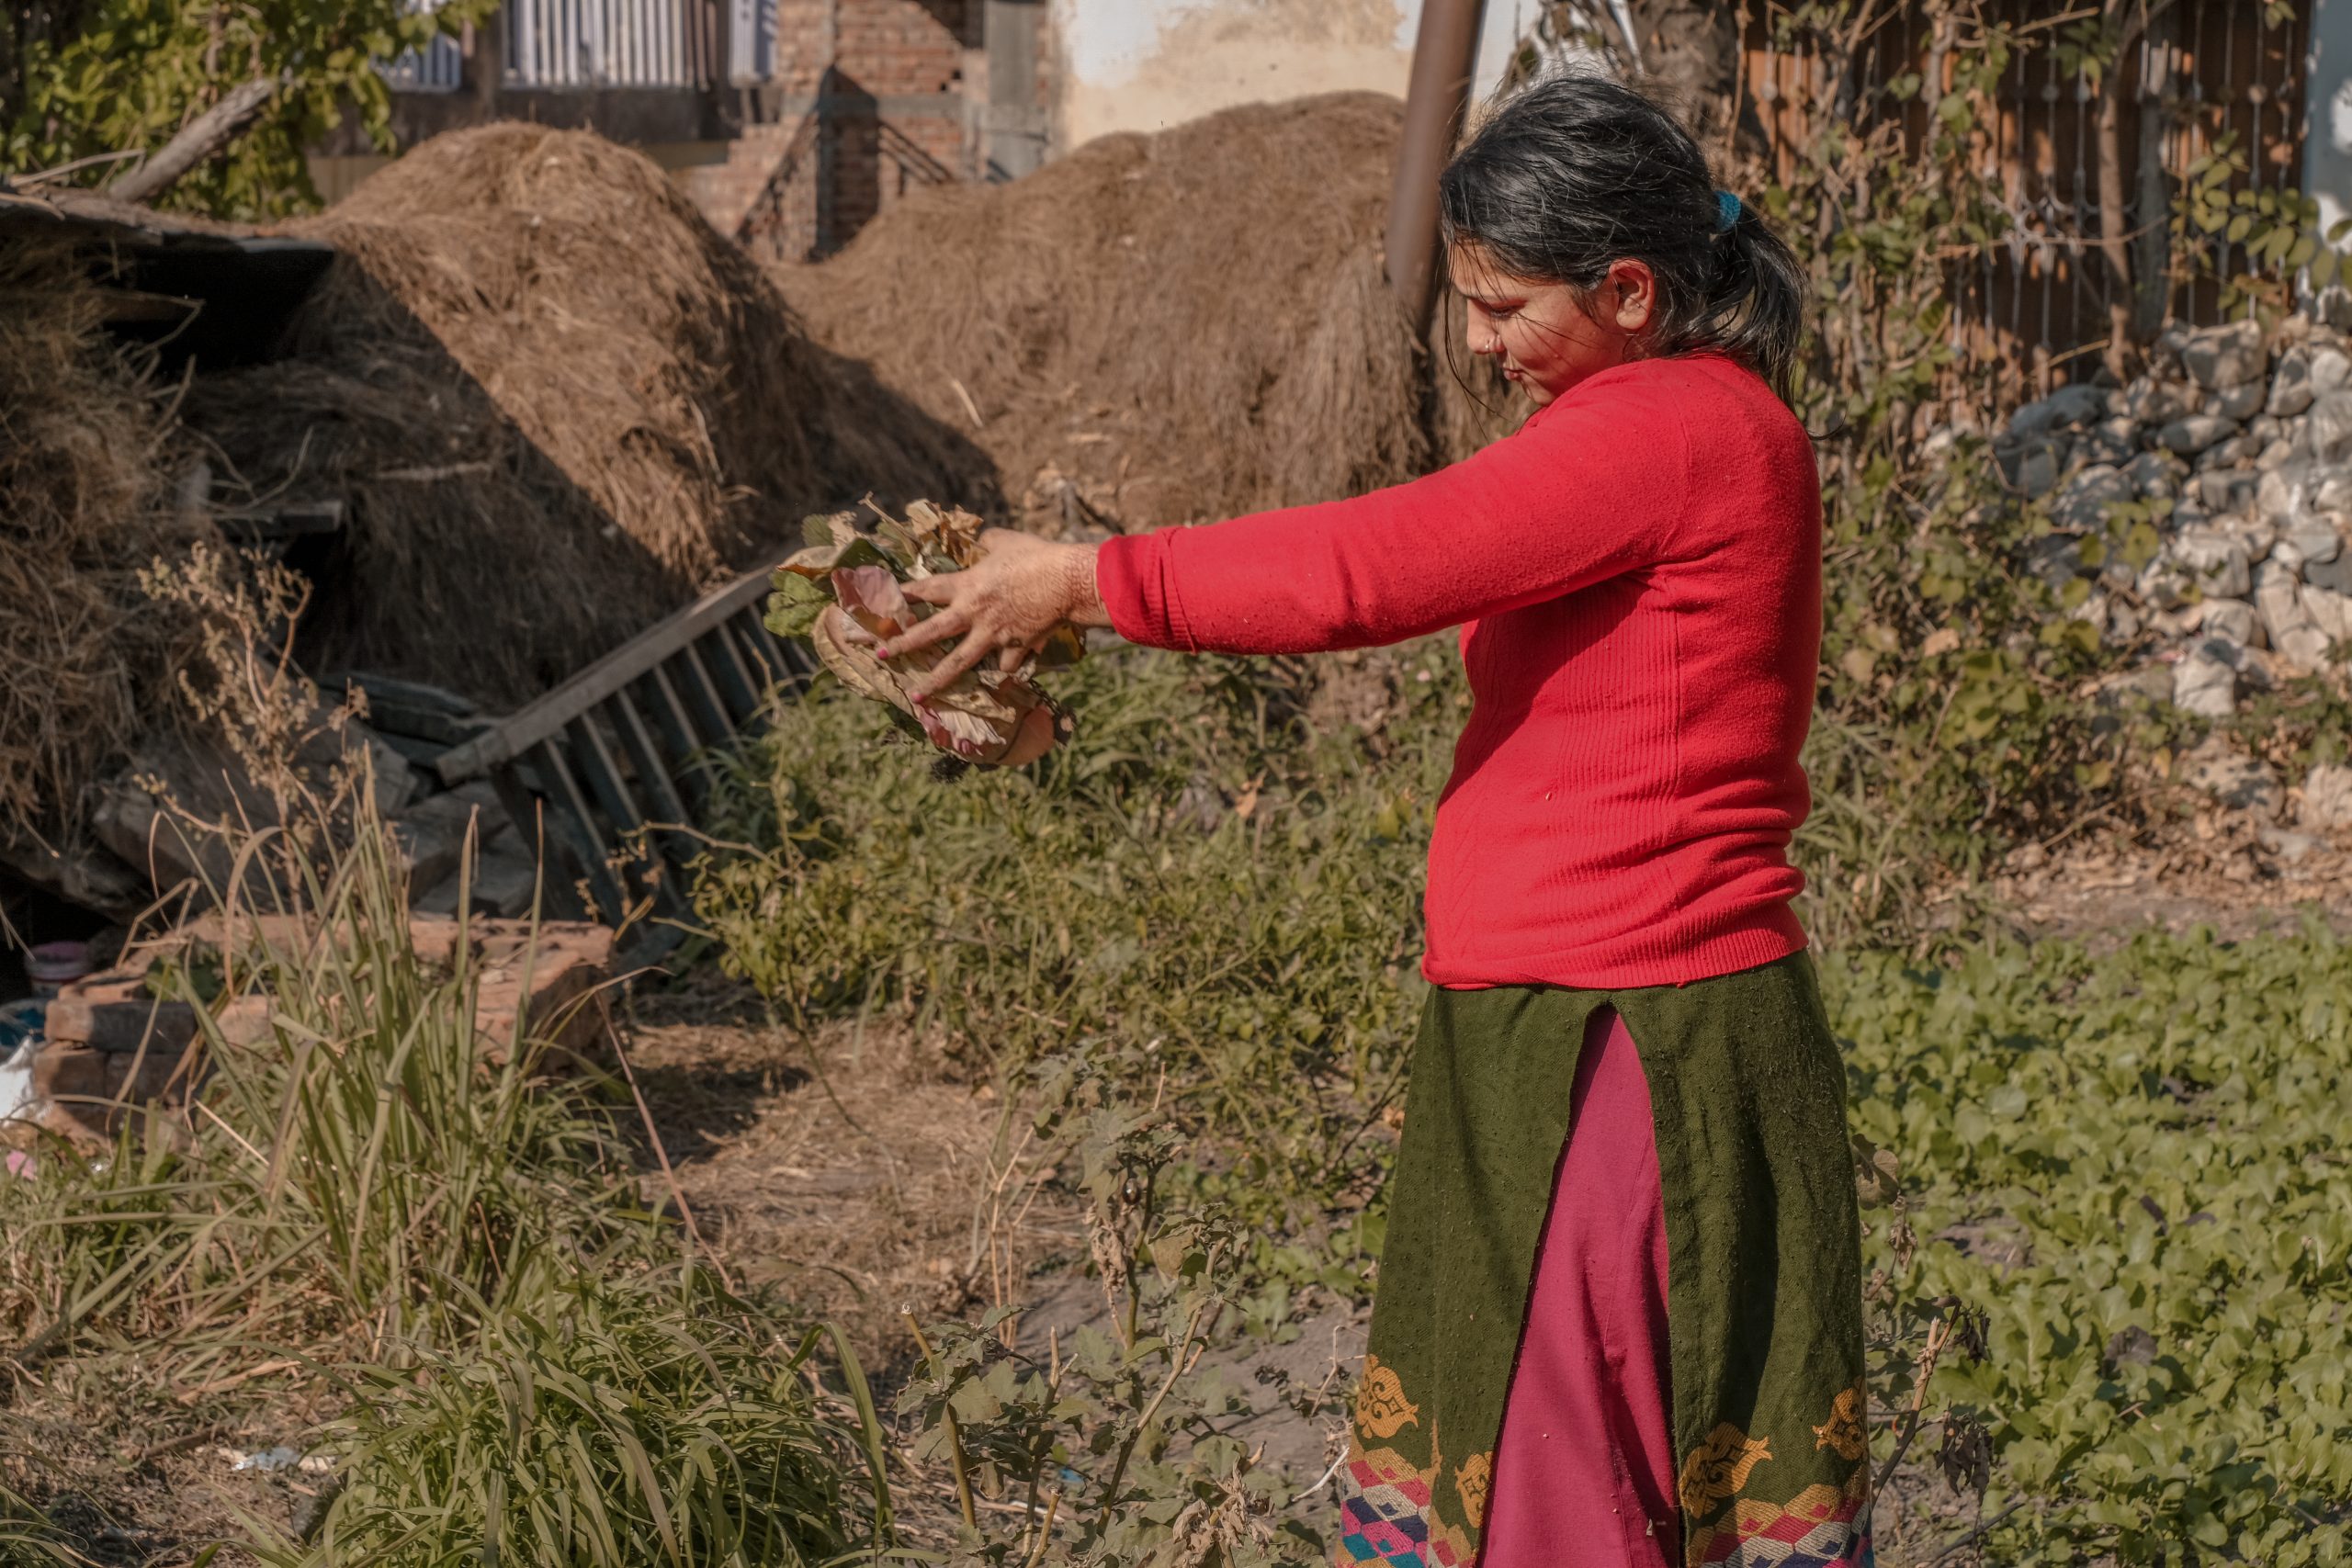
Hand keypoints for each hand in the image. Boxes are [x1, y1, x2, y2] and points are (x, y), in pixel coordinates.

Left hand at [884, 530, 1106, 697]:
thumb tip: (981, 542)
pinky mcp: (1015, 648)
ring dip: (936, 680)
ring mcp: (993, 634)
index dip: (904, 595)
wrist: (1067, 581)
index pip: (927, 590)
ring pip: (958, 662)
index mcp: (967, 585)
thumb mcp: (1006, 540)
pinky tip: (997, 680)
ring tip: (918, 695)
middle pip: (931, 633)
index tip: (886, 603)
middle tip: (882, 654)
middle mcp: (973, 613)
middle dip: (903, 644)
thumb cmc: (1036, 555)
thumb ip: (988, 543)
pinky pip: (1004, 666)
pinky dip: (1000, 672)